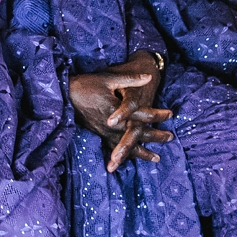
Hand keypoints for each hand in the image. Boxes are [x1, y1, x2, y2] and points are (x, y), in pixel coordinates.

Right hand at [69, 53, 171, 172]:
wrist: (66, 94)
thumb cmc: (88, 84)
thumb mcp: (110, 78)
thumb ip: (131, 79)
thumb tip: (149, 77)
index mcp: (117, 109)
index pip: (142, 114)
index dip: (157, 114)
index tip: (170, 113)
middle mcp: (112, 124)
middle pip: (138, 133)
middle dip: (155, 136)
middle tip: (170, 137)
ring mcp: (105, 131)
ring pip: (127, 145)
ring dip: (143, 152)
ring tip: (157, 158)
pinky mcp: (99, 134)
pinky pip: (115, 147)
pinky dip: (126, 155)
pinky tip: (132, 159)